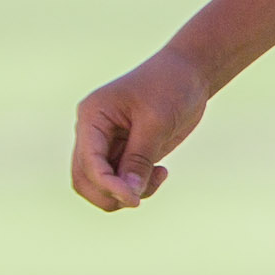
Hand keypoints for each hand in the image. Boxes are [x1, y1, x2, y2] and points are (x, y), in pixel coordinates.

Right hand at [72, 48, 208, 210]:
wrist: (190, 73)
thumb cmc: (172, 87)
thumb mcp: (157, 121)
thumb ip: (140, 158)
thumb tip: (129, 195)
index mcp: (92, 118)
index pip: (89, 162)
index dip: (108, 185)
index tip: (134, 200)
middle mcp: (92, 133)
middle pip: (85, 179)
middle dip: (110, 195)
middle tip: (142, 195)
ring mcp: (107, 144)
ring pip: (100, 184)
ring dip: (125, 193)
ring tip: (159, 176)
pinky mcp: (125, 152)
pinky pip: (121, 180)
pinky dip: (137, 186)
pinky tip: (161, 172)